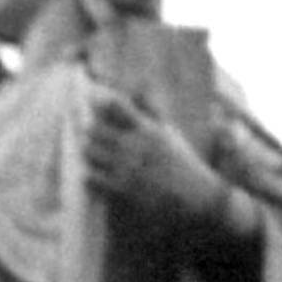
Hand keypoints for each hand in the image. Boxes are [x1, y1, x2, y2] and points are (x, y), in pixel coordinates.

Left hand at [82, 82, 235, 240]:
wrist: (195, 197)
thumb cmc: (180, 163)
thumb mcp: (168, 132)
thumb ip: (151, 110)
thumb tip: (139, 84)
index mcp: (147, 128)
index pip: (117, 106)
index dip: (100, 104)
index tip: (92, 104)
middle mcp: (135, 145)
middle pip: (96, 130)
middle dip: (88, 132)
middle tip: (86, 135)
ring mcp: (128, 168)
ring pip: (90, 153)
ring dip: (87, 154)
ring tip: (89, 156)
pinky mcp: (123, 190)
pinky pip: (93, 179)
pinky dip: (89, 177)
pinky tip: (91, 178)